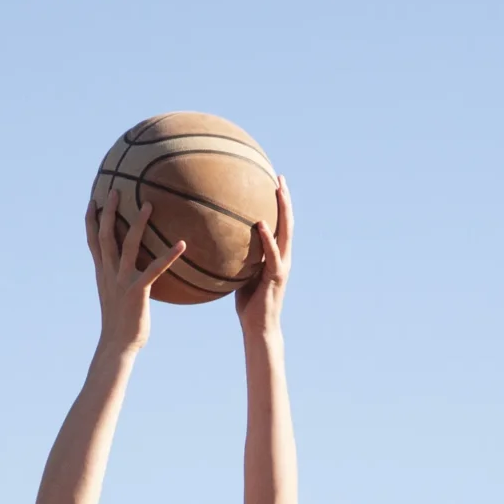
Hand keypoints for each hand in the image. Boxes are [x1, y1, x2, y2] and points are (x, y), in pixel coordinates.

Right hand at [85, 188, 185, 354]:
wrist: (117, 345)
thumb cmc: (121, 324)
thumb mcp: (117, 298)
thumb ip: (122, 282)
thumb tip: (135, 276)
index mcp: (102, 274)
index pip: (92, 241)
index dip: (91, 220)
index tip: (93, 200)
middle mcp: (109, 273)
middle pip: (105, 235)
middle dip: (109, 211)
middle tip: (116, 189)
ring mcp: (122, 280)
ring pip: (127, 244)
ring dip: (138, 223)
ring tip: (149, 204)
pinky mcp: (137, 290)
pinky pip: (155, 268)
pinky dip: (169, 255)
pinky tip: (182, 244)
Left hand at [234, 177, 292, 336]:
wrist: (259, 326)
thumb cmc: (248, 303)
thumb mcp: (240, 274)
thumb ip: (236, 256)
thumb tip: (216, 242)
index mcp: (276, 255)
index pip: (279, 224)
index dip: (279, 204)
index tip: (274, 183)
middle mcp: (283, 256)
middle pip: (287, 222)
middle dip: (284, 199)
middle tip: (279, 177)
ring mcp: (282, 265)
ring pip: (286, 232)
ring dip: (283, 210)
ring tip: (278, 190)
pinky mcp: (276, 276)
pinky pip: (272, 253)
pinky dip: (267, 238)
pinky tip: (260, 223)